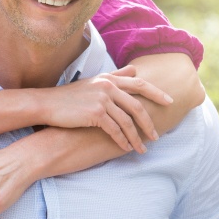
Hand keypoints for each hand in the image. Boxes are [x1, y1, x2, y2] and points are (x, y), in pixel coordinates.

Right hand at [42, 64, 172, 152]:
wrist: (48, 103)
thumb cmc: (70, 95)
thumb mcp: (94, 82)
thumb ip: (115, 76)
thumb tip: (134, 69)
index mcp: (109, 78)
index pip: (139, 83)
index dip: (156, 92)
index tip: (170, 102)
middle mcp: (108, 86)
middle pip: (137, 105)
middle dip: (149, 122)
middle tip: (157, 135)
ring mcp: (102, 99)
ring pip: (127, 121)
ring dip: (137, 137)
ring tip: (141, 149)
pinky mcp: (96, 113)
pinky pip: (115, 130)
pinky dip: (123, 140)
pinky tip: (126, 148)